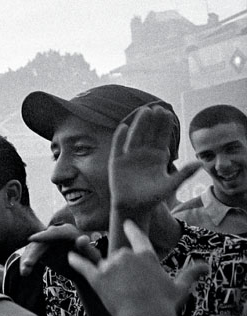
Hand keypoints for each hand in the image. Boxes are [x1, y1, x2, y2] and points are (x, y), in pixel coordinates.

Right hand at [20, 223, 95, 276]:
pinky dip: (27, 264)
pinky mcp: (41, 250)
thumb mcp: (92, 259)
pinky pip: (31, 255)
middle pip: (41, 242)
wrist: (84, 273)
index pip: (55, 233)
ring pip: (33, 249)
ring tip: (25, 272)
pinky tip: (24, 272)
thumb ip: (87, 249)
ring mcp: (46, 242)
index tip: (32, 239)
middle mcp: (55, 234)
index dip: (43, 236)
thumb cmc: (92, 265)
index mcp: (69, 232)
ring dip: (28, 260)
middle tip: (28, 264)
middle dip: (33, 253)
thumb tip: (82, 238)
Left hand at [67, 220, 208, 315]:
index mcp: (147, 256)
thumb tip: (206, 266)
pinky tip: (69, 257)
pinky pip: (83, 266)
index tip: (127, 223)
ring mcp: (111, 266)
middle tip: (132, 289)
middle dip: (122, 269)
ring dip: (106, 273)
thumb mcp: (181, 288)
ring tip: (116, 289)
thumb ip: (191, 274)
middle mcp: (127, 256)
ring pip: (103, 264)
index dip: (131, 230)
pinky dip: (75, 261)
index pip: (138, 237)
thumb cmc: (166, 306)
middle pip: (119, 256)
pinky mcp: (97, 278)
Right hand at [109, 105, 199, 228]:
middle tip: (157, 108)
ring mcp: (129, 157)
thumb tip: (199, 163)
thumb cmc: (152, 198)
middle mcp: (143, 154)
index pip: (161, 138)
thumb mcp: (170, 185)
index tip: (168, 113)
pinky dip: (119, 138)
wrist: (133, 207)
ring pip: (135, 136)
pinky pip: (118, 147)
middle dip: (153, 121)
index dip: (164, 126)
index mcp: (157, 157)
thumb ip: (183, 174)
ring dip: (139, 125)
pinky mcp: (116, 162)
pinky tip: (123, 127)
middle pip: (149, 134)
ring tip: (144, 112)